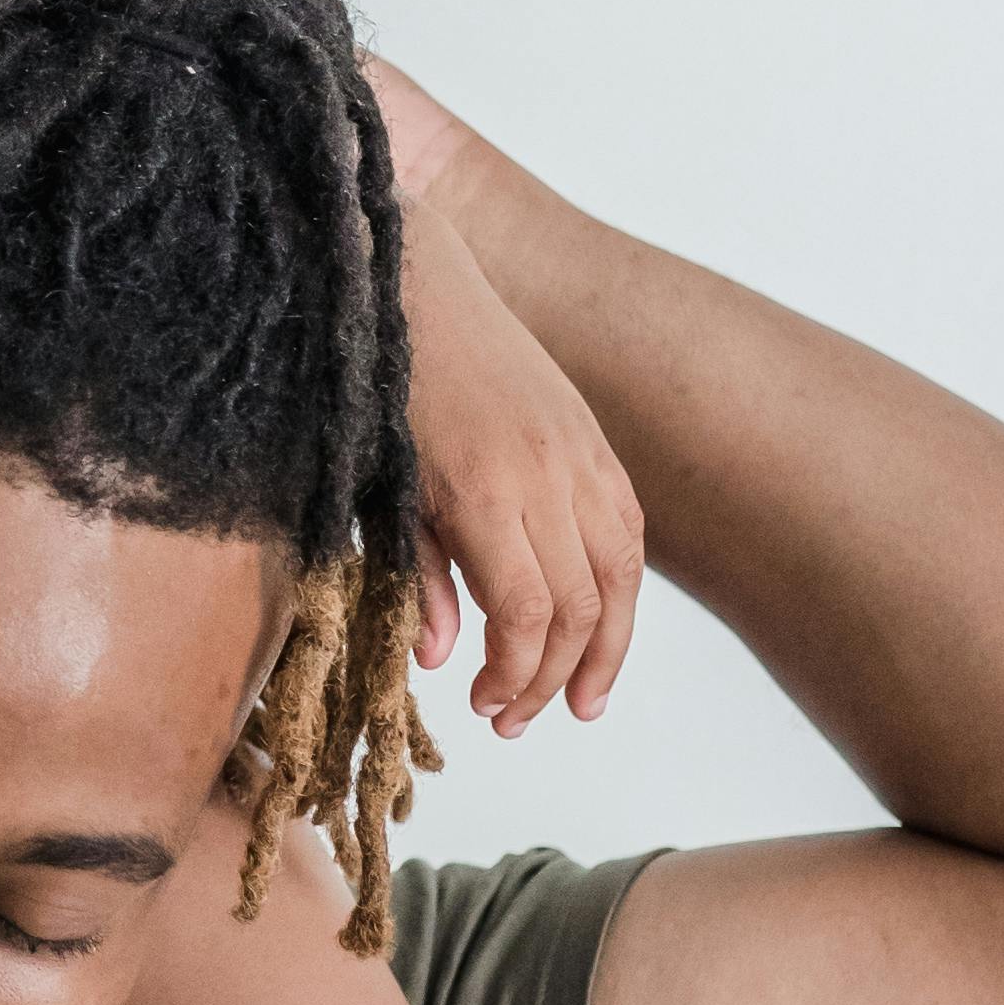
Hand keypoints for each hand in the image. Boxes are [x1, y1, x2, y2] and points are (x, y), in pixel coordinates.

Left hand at [398, 187, 645, 732]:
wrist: (412, 285)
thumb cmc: (376, 390)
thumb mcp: (377, 489)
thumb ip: (416, 573)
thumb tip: (440, 656)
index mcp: (483, 490)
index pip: (528, 612)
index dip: (516, 674)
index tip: (485, 707)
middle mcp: (546, 474)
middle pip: (580, 605)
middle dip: (553, 678)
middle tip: (514, 720)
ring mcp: (579, 453)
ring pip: (621, 573)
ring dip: (608, 648)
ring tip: (583, 701)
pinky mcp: (592, 439)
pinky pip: (627, 527)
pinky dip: (622, 585)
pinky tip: (604, 625)